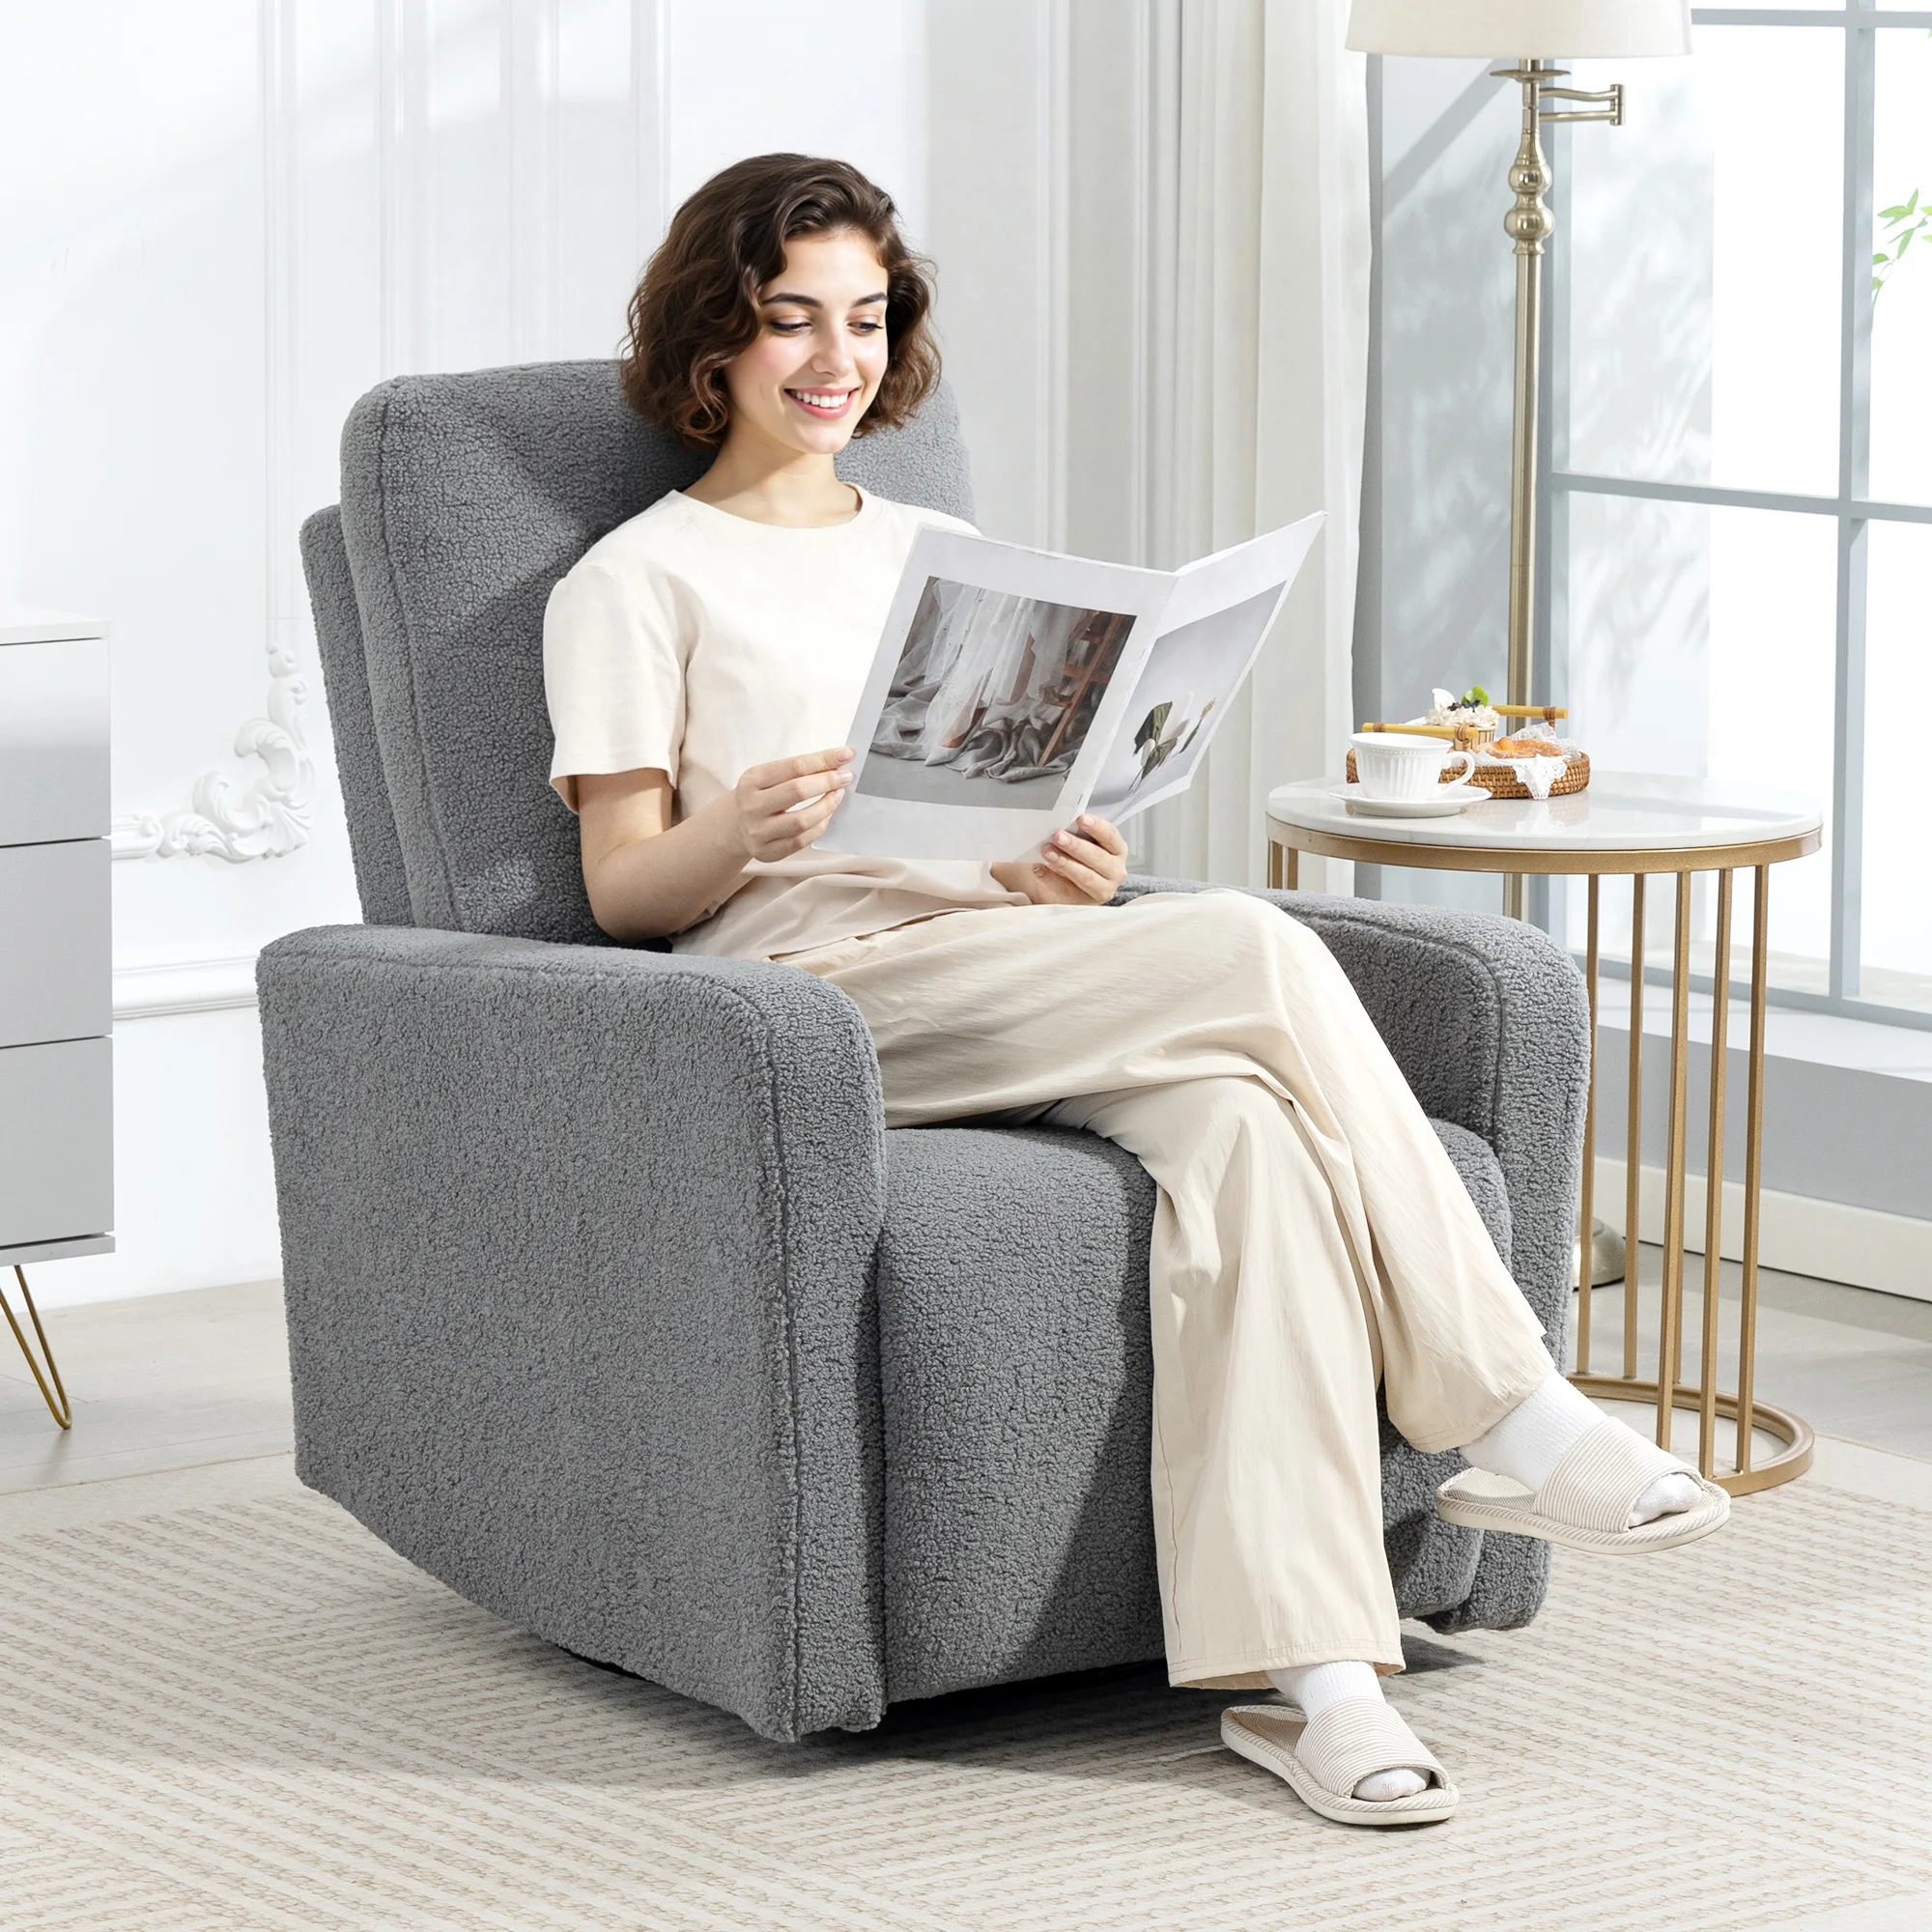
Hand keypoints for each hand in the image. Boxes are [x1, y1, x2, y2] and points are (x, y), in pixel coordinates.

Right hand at [715, 747, 853, 861]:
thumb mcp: (769, 776)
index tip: (845, 755)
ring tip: (838, 795)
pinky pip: (801, 841)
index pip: (794, 766)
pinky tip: (826, 816)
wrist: (735, 825)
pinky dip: (819, 827)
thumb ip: (798, 770)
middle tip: (845, 777)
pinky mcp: (766, 852)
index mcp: (752, 780)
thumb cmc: (760, 796)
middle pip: (798, 791)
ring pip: (801, 821)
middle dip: (827, 782)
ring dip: (827, 806)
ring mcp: (758, 832)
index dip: (823, 760)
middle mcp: (751, 806)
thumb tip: (837, 762)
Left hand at [995, 813, 1128, 905]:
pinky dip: (1051, 879)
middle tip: (1058, 835)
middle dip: (1076, 846)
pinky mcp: (1086, 902)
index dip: (1097, 827)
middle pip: (1098, 858)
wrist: (1069, 883)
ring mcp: (1103, 889)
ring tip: (1047, 851)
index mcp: (1118, 850)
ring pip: (1085, 876)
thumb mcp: (1083, 842)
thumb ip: (1077, 832)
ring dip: (1064, 862)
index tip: (1080, 818)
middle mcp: (1115, 871)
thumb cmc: (1078, 856)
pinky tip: (1039, 868)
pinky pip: (1068, 892)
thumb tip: (1061, 821)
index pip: (1111, 836)